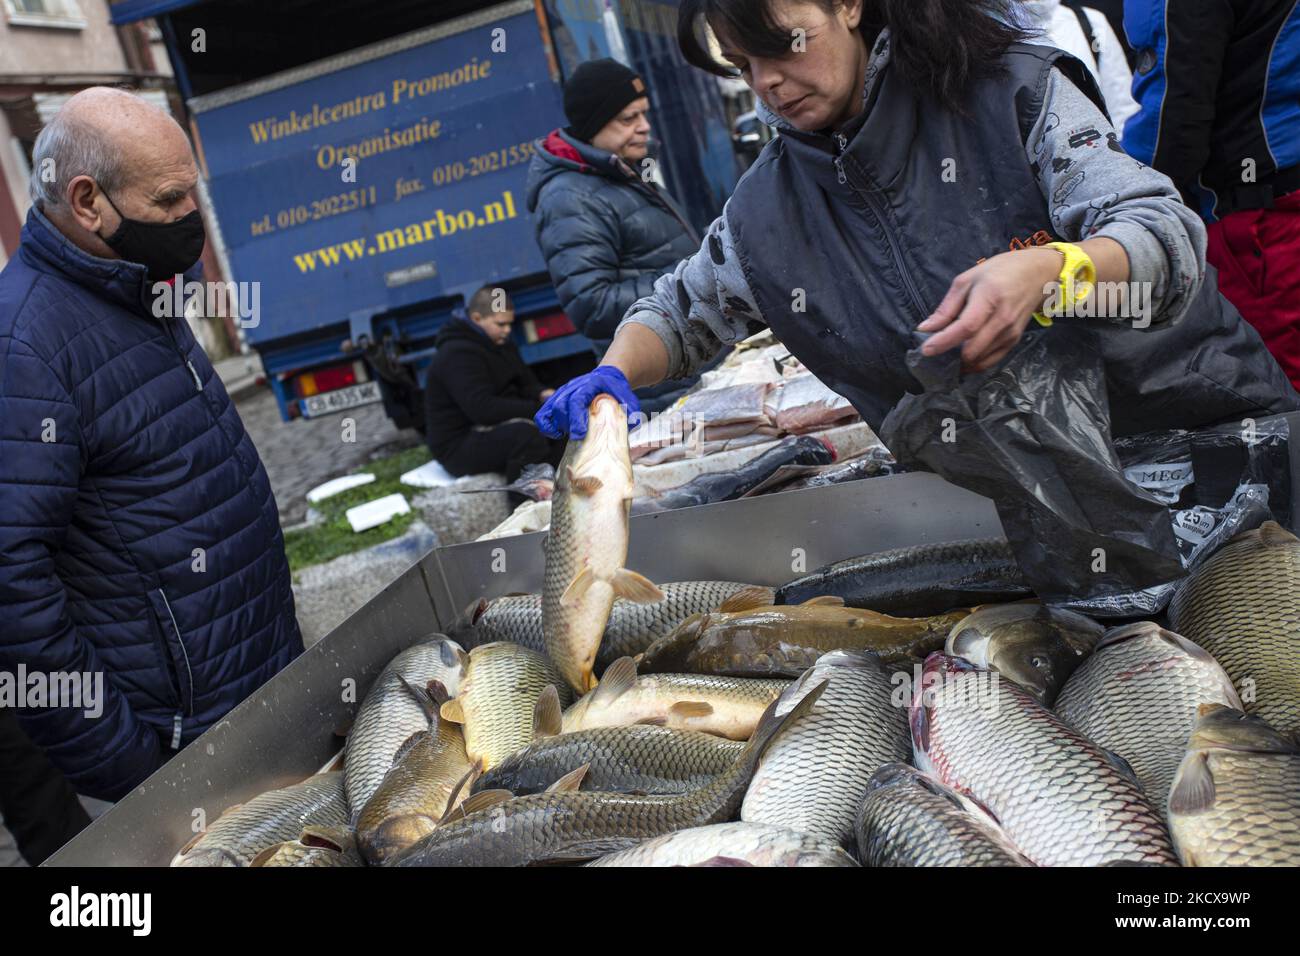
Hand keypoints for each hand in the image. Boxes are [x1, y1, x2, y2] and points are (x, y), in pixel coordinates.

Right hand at [535, 366, 638, 438]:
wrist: (607, 378)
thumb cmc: (615, 390)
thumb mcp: (627, 396)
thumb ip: (631, 408)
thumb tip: (634, 423)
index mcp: (589, 385)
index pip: (576, 400)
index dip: (576, 418)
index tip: (580, 434)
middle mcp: (572, 387)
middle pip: (561, 405)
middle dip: (568, 424)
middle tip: (578, 437)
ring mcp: (562, 393)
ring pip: (551, 409)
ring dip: (558, 425)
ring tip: (571, 434)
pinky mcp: (556, 401)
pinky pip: (543, 415)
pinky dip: (546, 426)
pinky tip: (557, 433)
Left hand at [917, 249, 1061, 372]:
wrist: (1037, 274)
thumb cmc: (999, 272)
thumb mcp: (967, 280)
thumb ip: (947, 307)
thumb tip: (925, 329)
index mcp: (990, 297)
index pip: (966, 327)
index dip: (944, 341)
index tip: (926, 350)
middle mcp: (1003, 319)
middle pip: (973, 349)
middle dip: (950, 355)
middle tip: (936, 350)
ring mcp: (1011, 333)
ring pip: (980, 359)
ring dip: (961, 361)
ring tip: (948, 351)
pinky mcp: (1014, 341)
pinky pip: (990, 361)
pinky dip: (974, 363)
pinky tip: (963, 356)